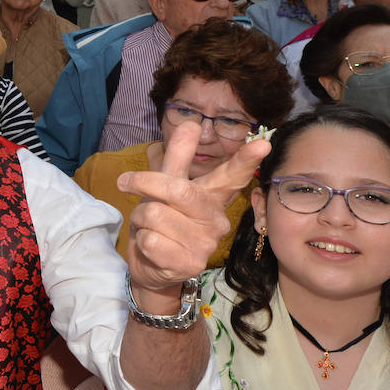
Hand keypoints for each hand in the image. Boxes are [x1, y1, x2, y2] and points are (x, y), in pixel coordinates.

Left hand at [117, 121, 269, 299]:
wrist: (151, 265)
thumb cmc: (161, 219)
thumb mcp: (166, 185)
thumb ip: (179, 156)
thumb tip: (192, 124)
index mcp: (213, 197)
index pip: (232, 176)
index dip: (246, 160)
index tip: (263, 143)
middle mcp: (216, 220)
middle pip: (177, 189)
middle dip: (145, 184)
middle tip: (126, 182)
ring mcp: (205, 244)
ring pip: (155, 214)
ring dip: (140, 219)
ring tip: (151, 229)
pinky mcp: (189, 264)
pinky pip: (150, 240)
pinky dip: (141, 241)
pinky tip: (153, 249)